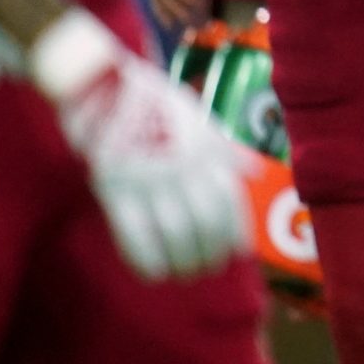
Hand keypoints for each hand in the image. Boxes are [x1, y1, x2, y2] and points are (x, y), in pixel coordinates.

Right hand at [34, 11, 250, 279]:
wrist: (109, 90)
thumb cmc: (159, 108)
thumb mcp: (200, 122)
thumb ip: (226, 151)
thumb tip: (254, 172)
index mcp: (205, 152)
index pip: (230, 201)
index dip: (235, 232)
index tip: (236, 253)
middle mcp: (182, 167)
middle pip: (205, 221)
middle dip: (209, 252)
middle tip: (207, 269)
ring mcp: (149, 178)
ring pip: (174, 231)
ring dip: (183, 260)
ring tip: (185, 273)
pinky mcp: (115, 188)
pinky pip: (134, 232)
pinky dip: (147, 258)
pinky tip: (155, 272)